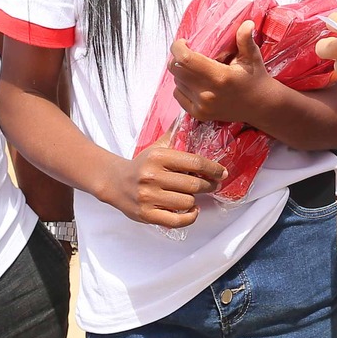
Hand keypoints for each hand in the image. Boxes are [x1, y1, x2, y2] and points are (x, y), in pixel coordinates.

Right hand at [96, 127, 223, 227]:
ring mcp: (148, 197)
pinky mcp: (146, 214)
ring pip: (187, 202)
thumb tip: (192, 116)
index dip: (213, 169)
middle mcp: (152, 177)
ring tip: (193, 195)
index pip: (194, 162)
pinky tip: (192, 210)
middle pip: (193, 184)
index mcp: (157, 158)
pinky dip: (189, 217)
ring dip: (195, 200)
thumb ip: (175, 134)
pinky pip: (177, 221)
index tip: (221, 172)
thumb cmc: (141, 165)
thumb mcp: (157, 147)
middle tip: (212, 185)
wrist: (115, 183)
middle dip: (208, 185)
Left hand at [170, 22, 272, 126]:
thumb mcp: (253, 58)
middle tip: (188, 52)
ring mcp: (202, 106)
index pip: (186, 60)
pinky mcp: (199, 114)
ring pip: (177, 82)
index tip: (183, 42)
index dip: (178, 48)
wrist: (261, 106)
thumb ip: (245, 40)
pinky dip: (182, 86)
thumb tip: (247, 23)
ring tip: (195, 68)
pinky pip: (178, 95)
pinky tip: (195, 82)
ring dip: (181, 72)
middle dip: (177, 58)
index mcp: (220, 77)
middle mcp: (208, 93)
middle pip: (176, 70)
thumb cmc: (256, 79)